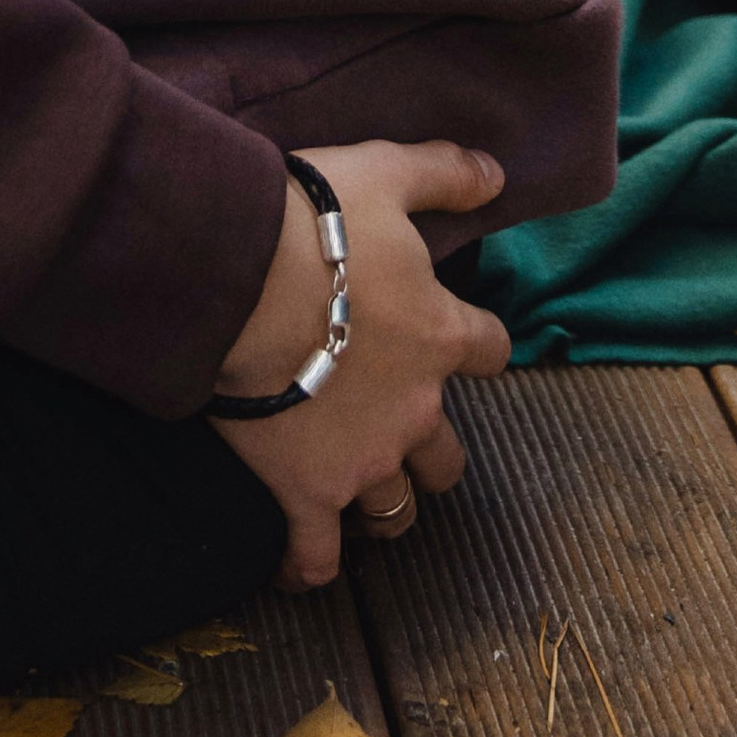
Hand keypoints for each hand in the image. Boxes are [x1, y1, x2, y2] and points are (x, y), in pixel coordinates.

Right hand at [206, 141, 510, 588]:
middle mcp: (415, 409)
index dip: (475, 343)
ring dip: (382, 502)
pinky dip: (309, 564)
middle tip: (393, 422)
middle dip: (428, 446)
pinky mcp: (307, 494)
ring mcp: (363, 460)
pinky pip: (317, 554)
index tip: (453, 335)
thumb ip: (445, 173)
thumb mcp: (384, 172)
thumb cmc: (311, 221)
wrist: (238, 278)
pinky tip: (298, 563)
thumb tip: (499, 172)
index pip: (491, 350)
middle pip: (447, 455)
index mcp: (440, 336)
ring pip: (395, 509)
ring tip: (354, 488)